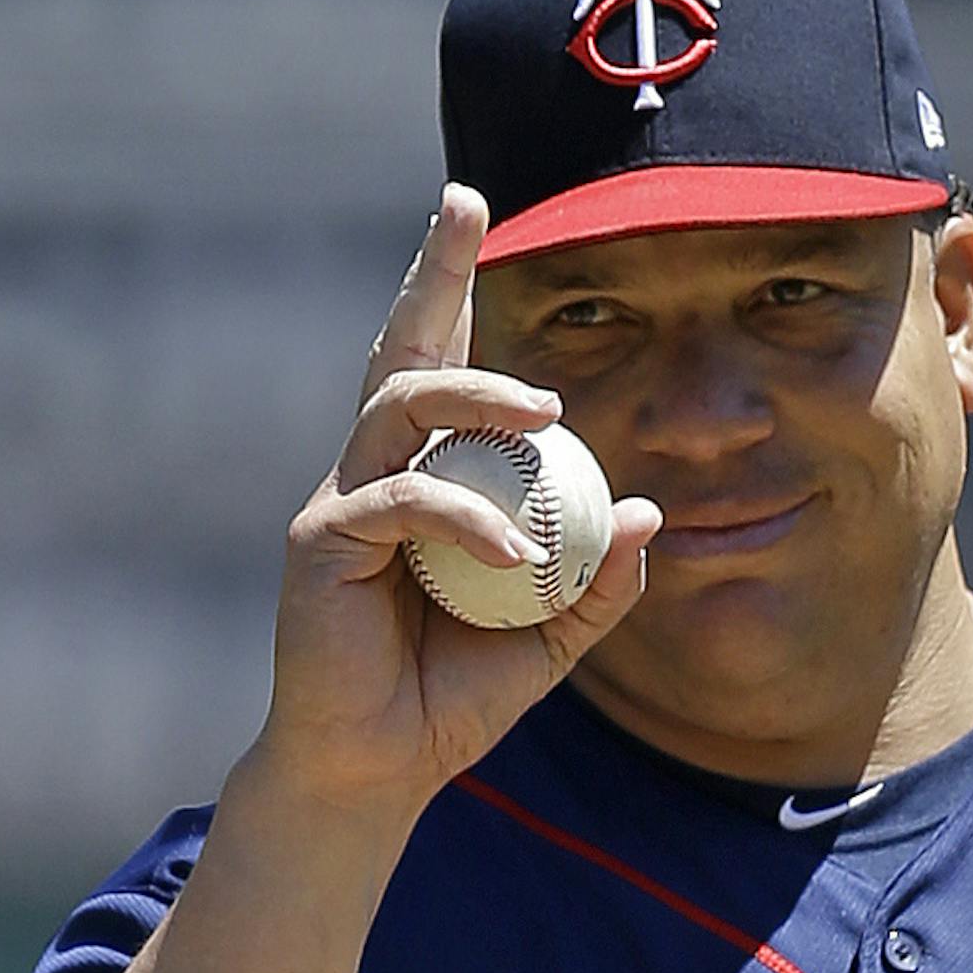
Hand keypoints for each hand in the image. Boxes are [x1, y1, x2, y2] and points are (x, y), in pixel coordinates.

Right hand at [258, 183, 662, 825]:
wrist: (379, 769)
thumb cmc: (452, 698)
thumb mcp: (552, 637)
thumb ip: (599, 579)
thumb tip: (649, 509)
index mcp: (424, 478)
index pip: (443, 368)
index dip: (455, 291)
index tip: (479, 217)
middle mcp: (374, 472)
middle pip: (402, 347)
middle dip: (431, 268)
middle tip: (465, 203)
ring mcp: (341, 501)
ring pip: (402, 405)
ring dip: (478, 393)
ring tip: (549, 410)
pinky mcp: (322, 543)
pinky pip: (403, 504)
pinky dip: (467, 519)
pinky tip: (518, 554)